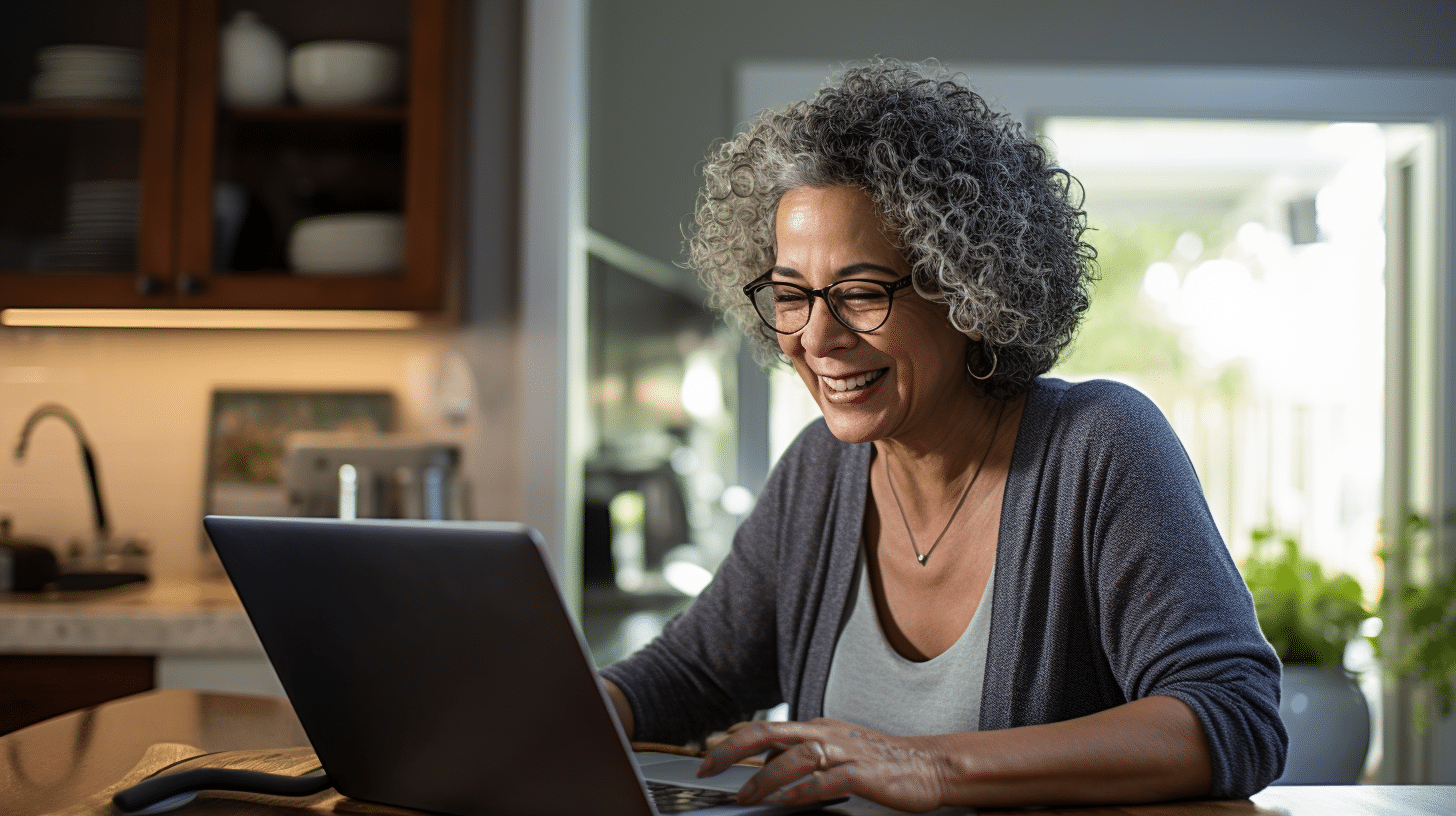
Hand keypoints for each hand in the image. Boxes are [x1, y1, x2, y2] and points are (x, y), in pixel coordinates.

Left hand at [696, 718, 947, 812]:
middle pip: (769, 733)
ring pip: (795, 757)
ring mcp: (845, 751)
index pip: (765, 729)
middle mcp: (826, 734)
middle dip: (733, 749)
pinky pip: (826, 780)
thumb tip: (765, 766)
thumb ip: (801, 757)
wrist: (928, 765)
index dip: (732, 740)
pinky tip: (786, 803)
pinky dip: (803, 792)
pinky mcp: (863, 772)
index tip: (707, 756)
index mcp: (817, 729)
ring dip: (765, 778)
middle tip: (708, 768)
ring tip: (745, 797)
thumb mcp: (834, 753)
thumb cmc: (880, 763)